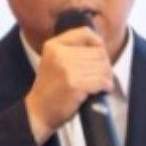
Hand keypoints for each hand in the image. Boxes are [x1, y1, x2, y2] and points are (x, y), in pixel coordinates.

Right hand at [25, 26, 113, 145]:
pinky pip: (102, 81)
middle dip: (104, 65)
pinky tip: (102, 90)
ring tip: (101, 83)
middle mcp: (60, 54)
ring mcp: (67, 69)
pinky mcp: (75, 85)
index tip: (99, 54)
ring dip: (106, 77)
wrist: (38, 112)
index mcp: (54, 45)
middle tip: (102, 75)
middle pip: (98, 52)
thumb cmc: (51, 88)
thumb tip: (100, 45)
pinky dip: (106, 86)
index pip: (85, 33)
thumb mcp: (54, 61)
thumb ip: (72, 50)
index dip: (97, 43)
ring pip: (102, 67)